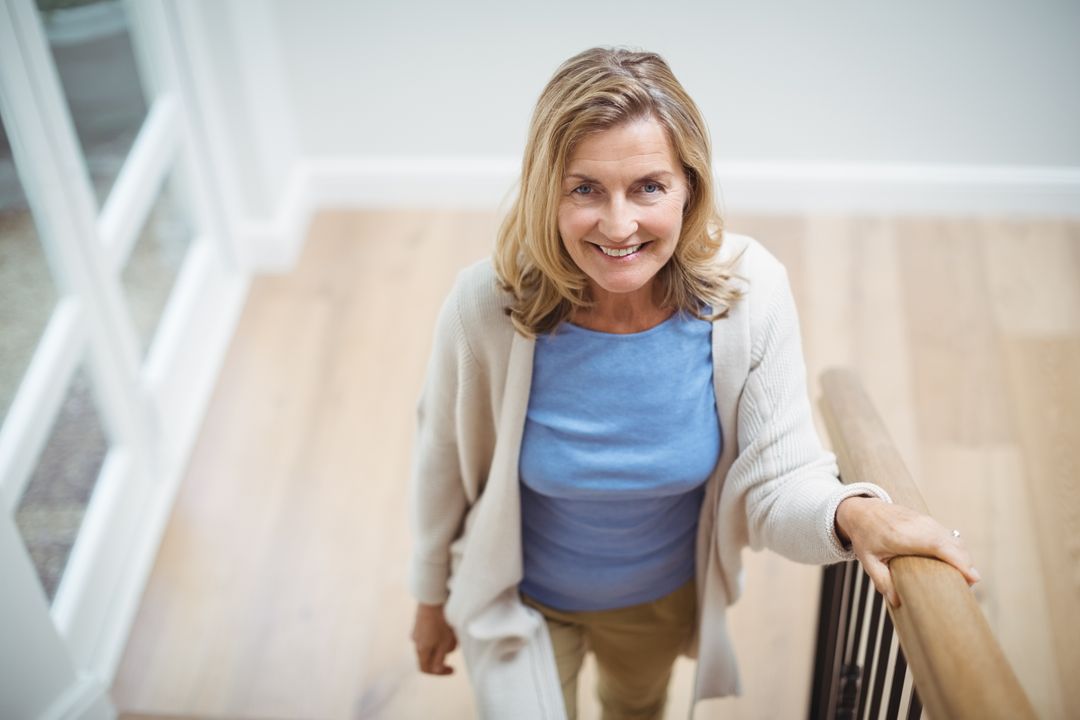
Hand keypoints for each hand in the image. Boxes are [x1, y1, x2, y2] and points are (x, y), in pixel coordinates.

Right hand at [411, 602, 457, 674]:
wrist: (433, 596)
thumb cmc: (441, 620)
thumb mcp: (445, 641)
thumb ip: (440, 657)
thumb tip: (436, 669)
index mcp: (421, 649)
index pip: (426, 669)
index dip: (439, 673)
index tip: (452, 669)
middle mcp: (415, 641)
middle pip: (429, 656)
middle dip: (443, 655)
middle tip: (454, 645)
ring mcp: (416, 630)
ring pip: (430, 644)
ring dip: (442, 643)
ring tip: (453, 632)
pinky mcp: (420, 621)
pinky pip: (429, 633)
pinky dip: (439, 634)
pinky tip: (448, 624)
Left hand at [836, 496, 980, 607]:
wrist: (862, 511)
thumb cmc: (865, 537)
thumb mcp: (868, 561)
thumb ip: (882, 581)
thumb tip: (897, 602)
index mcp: (905, 535)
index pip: (939, 546)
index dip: (959, 561)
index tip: (973, 578)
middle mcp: (920, 525)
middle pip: (954, 545)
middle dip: (966, 566)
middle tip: (965, 588)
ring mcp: (926, 521)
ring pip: (955, 540)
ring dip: (963, 558)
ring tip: (962, 580)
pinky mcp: (929, 521)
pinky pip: (950, 536)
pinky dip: (957, 550)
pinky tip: (955, 566)